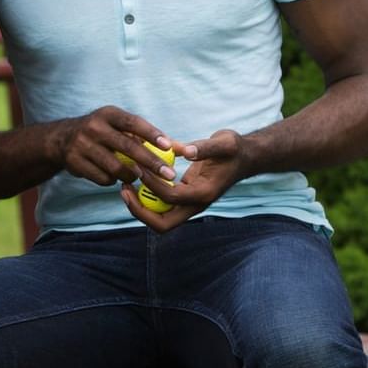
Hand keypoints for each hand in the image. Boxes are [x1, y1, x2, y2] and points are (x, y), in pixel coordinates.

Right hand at [48, 106, 183, 187]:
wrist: (61, 140)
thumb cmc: (103, 132)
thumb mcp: (118, 125)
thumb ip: (147, 135)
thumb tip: (182, 148)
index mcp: (108, 114)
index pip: (133, 123)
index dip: (151, 134)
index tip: (168, 146)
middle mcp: (94, 127)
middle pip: (127, 147)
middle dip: (151, 163)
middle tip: (169, 175)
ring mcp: (82, 146)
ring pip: (116, 167)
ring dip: (132, 175)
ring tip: (138, 176)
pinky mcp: (75, 163)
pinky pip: (103, 178)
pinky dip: (113, 180)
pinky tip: (114, 176)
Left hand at [120, 129, 246, 232]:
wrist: (244, 158)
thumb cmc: (234, 149)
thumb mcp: (224, 143)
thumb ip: (205, 147)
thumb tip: (184, 151)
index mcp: (204, 194)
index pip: (171, 198)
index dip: (152, 184)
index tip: (140, 166)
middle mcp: (195, 205)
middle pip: (162, 224)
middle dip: (139, 211)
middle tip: (124, 190)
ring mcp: (188, 205)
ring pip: (158, 219)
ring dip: (139, 207)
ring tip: (124, 186)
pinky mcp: (183, 198)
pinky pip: (160, 206)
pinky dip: (146, 197)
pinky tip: (136, 178)